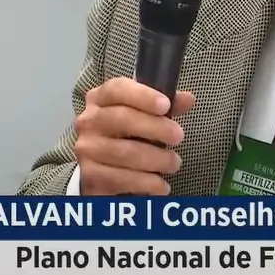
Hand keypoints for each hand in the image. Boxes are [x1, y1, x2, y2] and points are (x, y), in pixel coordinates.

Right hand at [73, 76, 194, 194]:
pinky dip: (146, 183)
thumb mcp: (143, 116)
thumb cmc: (125, 136)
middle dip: (155, 128)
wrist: (99, 170)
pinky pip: (122, 179)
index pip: (117, 89)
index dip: (143, 96)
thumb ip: (165, 106)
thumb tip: (188, 99)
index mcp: (100, 99)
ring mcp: (87, 150)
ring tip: (174, 163)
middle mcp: (88, 122)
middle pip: (122, 119)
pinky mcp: (90, 176)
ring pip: (125, 152)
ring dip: (156, 159)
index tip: (166, 105)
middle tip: (178, 136)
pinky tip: (161, 185)